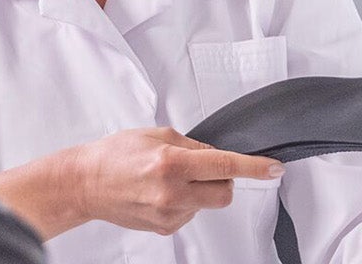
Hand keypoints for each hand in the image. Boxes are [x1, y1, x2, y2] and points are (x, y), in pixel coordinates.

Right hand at [0, 127, 283, 239]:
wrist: (86, 183)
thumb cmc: (115, 155)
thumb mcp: (157, 135)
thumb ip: (192, 145)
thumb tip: (216, 156)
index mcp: (171, 162)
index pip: (225, 166)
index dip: (255, 168)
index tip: (275, 169)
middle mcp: (172, 192)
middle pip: (225, 193)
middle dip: (223, 180)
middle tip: (205, 169)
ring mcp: (168, 214)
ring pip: (208, 204)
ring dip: (201, 191)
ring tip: (171, 180)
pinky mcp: (164, 228)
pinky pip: (191, 214)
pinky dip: (186, 202)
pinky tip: (162, 193)